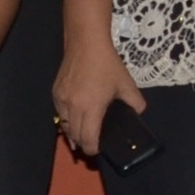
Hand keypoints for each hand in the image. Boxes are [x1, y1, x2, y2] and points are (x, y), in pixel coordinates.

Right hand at [52, 46, 144, 163]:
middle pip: (75, 136)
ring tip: (83, 135)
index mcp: (91, 107)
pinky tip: (75, 120)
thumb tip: (139, 114)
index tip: (98, 151)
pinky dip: (67, 121)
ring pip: (65, 127)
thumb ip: (136, 102)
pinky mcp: (55, 93)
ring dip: (74, 134)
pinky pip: (59, 115)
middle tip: (92, 145)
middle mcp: (73, 107)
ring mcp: (61, 100)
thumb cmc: (107, 64)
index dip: (92, 149)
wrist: (86, 43)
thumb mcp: (126, 83)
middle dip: (83, 144)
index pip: (88, 138)